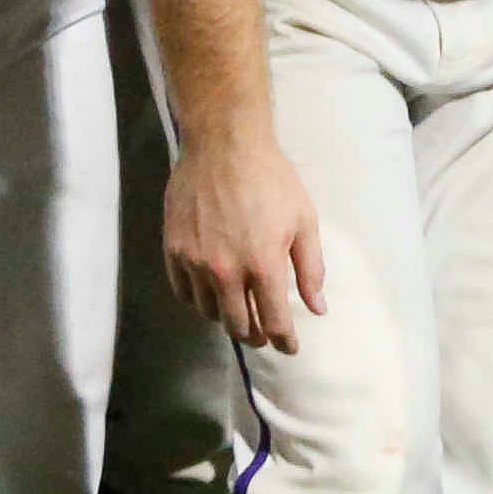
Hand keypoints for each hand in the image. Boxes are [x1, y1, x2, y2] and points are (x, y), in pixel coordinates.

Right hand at [161, 123, 326, 349]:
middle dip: (255, 336)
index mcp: (263, 264)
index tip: (289, 347)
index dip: (284, 341)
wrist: (224, 145)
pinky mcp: (174, 252)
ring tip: (240, 312)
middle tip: (264, 334)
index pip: (274, 321)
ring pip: (210, 313)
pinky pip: (185, 294)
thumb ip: (311, 268)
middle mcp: (226, 272)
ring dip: (228, 319)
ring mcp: (196, 263)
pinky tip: (212, 296)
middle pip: (239, 326)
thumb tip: (317, 308)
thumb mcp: (304, 219)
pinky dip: (200, 302)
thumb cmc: (271, 179)